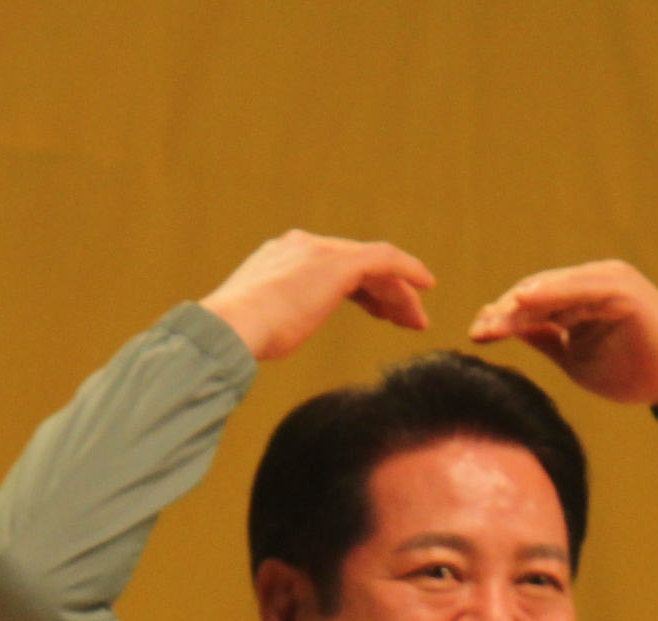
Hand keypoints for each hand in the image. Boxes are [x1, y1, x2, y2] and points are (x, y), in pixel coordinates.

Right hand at [200, 231, 433, 361]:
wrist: (230, 327)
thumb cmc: (239, 338)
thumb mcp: (259, 323)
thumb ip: (273, 317)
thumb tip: (271, 334)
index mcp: (281, 257)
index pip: (332, 269)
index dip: (362, 292)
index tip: (380, 313)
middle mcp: (301, 245)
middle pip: (357, 266)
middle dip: (385, 294)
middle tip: (406, 321)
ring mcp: (319, 251)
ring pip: (374, 267)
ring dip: (399, 294)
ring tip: (417, 322)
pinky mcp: (339, 263)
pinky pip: (386, 260)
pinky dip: (408, 270)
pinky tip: (427, 285)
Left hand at [469, 260, 657, 427]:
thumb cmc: (635, 371)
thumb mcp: (577, 358)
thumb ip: (547, 339)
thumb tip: (512, 329)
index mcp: (580, 299)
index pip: (532, 305)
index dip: (503, 318)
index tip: (476, 334)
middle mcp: (591, 282)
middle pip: (536, 293)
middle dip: (505, 311)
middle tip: (479, 329)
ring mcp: (607, 280)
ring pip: (553, 288)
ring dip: (522, 303)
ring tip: (494, 318)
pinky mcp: (621, 286)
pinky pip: (580, 287)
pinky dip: (553, 292)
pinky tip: (526, 300)